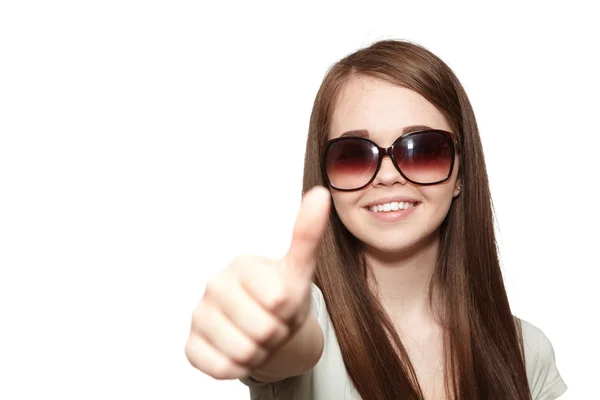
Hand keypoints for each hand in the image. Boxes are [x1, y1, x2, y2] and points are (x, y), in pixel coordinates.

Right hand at [185, 186, 330, 379]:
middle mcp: (215, 285)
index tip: (283, 302)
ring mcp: (199, 314)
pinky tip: (237, 349)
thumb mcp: (300, 268)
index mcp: (242, 264)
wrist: (265, 326)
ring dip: (260, 353)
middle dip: (276, 334)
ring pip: (245, 353)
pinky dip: (239, 367)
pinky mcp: (191, 344)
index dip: (289, 311)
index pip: (280, 300)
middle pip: (264, 330)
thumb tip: (320, 193)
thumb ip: (308, 233)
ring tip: (257, 336)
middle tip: (272, 322)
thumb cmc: (283, 296)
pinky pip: (223, 369)